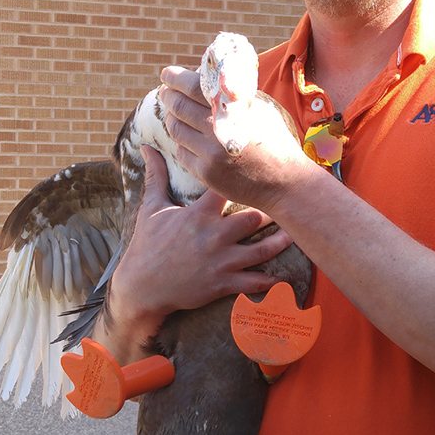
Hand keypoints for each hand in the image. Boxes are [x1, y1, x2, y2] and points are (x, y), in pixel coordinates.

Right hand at [109, 144, 294, 329]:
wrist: (141, 288)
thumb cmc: (147, 244)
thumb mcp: (151, 208)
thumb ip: (156, 176)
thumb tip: (146, 147)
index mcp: (199, 214)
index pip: (227, 189)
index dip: (245, 178)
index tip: (261, 170)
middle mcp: (214, 236)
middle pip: (254, 218)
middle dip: (272, 211)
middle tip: (288, 203)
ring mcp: (221, 261)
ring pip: (261, 250)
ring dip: (280, 242)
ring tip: (294, 233)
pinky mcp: (223, 284)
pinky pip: (253, 282)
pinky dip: (271, 280)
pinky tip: (285, 275)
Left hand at [158, 66, 311, 210]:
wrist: (285, 182)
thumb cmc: (276, 141)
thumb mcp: (261, 109)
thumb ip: (235, 96)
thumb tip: (208, 80)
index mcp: (231, 109)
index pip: (192, 87)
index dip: (175, 78)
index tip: (167, 74)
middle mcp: (216, 130)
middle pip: (178, 107)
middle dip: (168, 96)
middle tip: (166, 92)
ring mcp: (209, 154)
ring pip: (176, 130)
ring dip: (172, 118)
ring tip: (174, 113)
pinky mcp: (205, 173)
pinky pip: (182, 153)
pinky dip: (181, 142)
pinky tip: (186, 137)